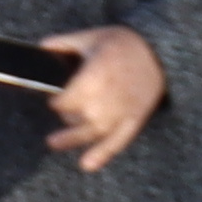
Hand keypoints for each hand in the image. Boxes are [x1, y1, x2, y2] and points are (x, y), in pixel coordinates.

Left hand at [43, 25, 166, 173]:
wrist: (162, 51)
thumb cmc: (126, 43)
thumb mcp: (94, 36)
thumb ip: (65, 43)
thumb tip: (40, 48)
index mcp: (94, 76)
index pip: (64, 100)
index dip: (57, 101)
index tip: (56, 98)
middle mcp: (106, 97)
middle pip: (75, 116)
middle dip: (67, 113)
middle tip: (66, 109)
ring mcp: (121, 110)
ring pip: (92, 131)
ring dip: (73, 138)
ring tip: (54, 142)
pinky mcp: (135, 118)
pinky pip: (118, 140)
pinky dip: (103, 153)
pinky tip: (87, 164)